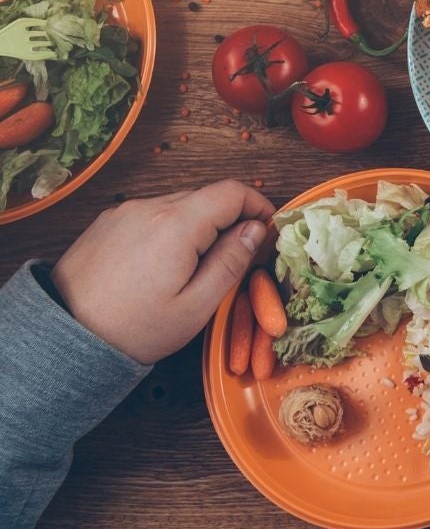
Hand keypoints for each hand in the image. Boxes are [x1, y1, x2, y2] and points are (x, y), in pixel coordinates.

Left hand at [50, 181, 274, 363]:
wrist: (63, 337)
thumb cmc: (133, 329)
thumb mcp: (196, 306)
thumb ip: (231, 261)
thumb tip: (256, 229)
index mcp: (176, 224)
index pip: (232, 191)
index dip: (258, 206)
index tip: (266, 231)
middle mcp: (148, 207)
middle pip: (206, 197)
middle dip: (229, 221)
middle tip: (235, 258)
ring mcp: (123, 212)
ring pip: (178, 206)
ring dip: (197, 227)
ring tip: (194, 268)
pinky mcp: (106, 223)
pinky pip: (151, 216)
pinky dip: (168, 231)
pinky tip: (161, 266)